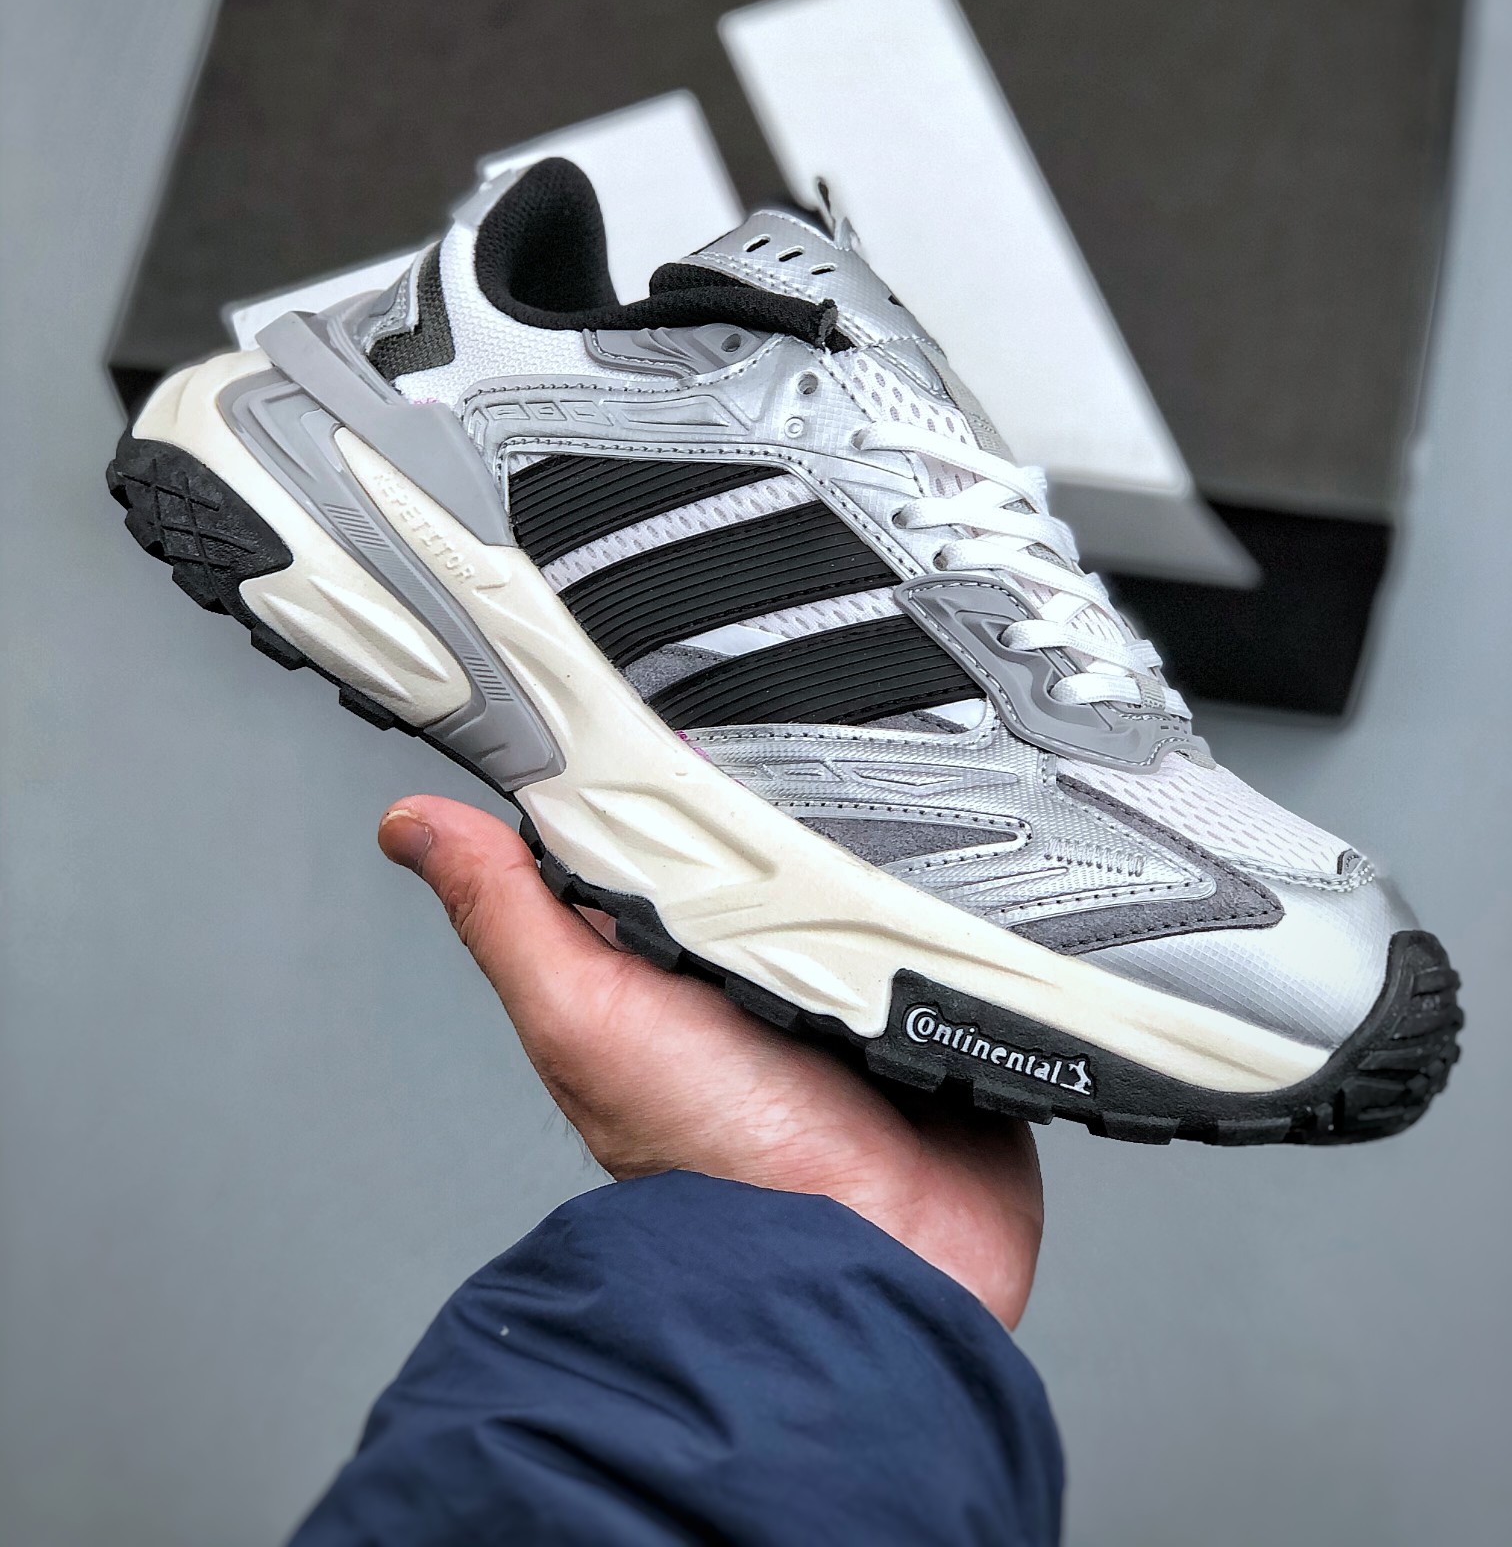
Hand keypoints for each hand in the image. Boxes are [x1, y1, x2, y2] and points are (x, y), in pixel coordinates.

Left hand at [380, 795, 1044, 1329]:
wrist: (867, 1259)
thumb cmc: (714, 1163)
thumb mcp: (587, 1015)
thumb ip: (509, 914)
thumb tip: (412, 825)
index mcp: (654, 963)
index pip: (644, 829)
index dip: (652, 763)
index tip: (667, 696)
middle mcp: (747, 970)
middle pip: (763, 836)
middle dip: (787, 796)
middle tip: (807, 780)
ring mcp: (844, 989)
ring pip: (863, 870)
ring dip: (878, 850)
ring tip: (884, 843)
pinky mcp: (929, 1008)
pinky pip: (948, 925)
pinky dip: (951, 905)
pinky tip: (947, 888)